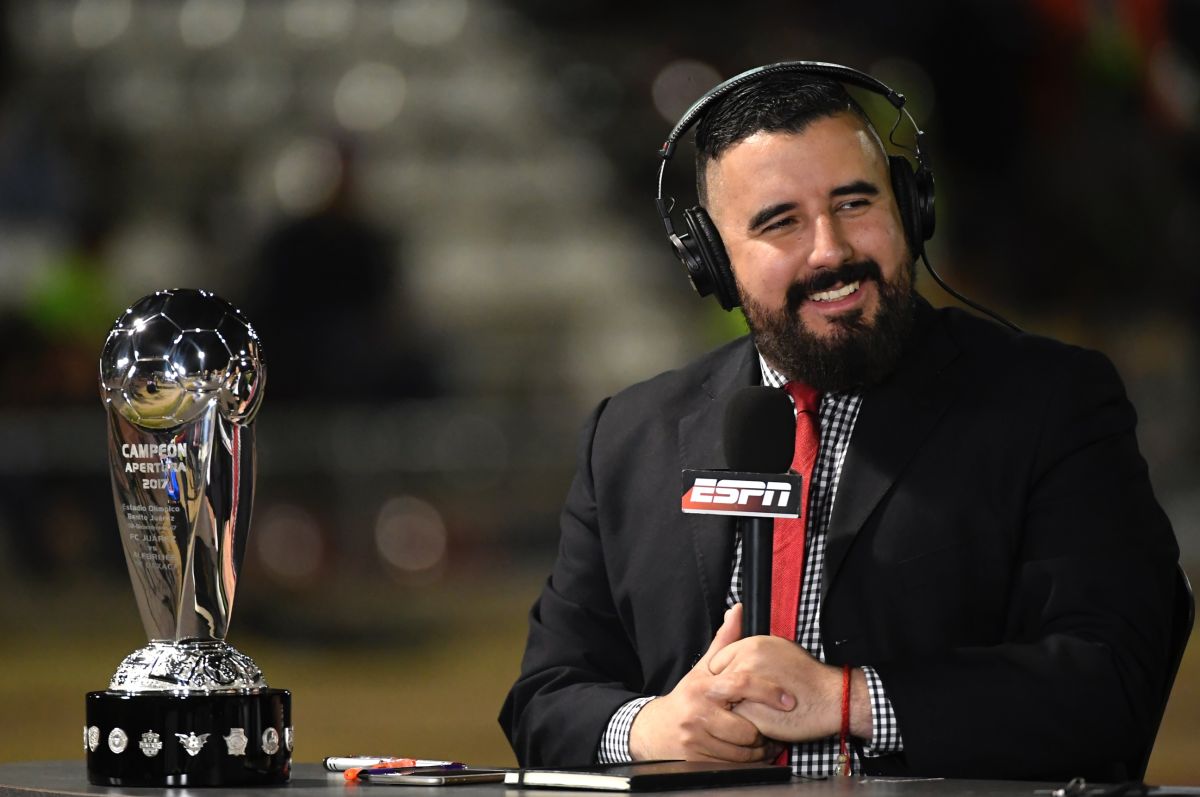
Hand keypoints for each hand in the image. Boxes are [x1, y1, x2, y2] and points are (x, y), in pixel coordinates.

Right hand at [629, 605, 792, 761]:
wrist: (655, 729)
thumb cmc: (686, 697)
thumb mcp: (703, 669)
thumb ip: (724, 642)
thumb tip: (737, 611)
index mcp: (703, 687)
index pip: (742, 685)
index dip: (769, 692)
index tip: (789, 700)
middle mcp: (698, 712)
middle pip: (746, 728)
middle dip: (763, 732)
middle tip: (773, 729)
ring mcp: (696, 738)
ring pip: (741, 752)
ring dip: (758, 751)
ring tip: (762, 744)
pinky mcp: (695, 759)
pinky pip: (732, 766)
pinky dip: (746, 763)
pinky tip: (749, 755)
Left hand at [708, 636, 872, 743]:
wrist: (832, 697)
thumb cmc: (809, 676)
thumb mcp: (778, 649)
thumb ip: (751, 651)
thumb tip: (734, 658)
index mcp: (751, 644)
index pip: (716, 660)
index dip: (723, 677)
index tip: (732, 688)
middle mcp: (746, 661)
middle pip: (717, 682)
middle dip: (723, 695)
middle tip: (739, 702)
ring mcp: (746, 687)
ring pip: (723, 702)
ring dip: (732, 710)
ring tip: (751, 712)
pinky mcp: (751, 711)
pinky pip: (734, 720)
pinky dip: (743, 724)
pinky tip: (760, 721)